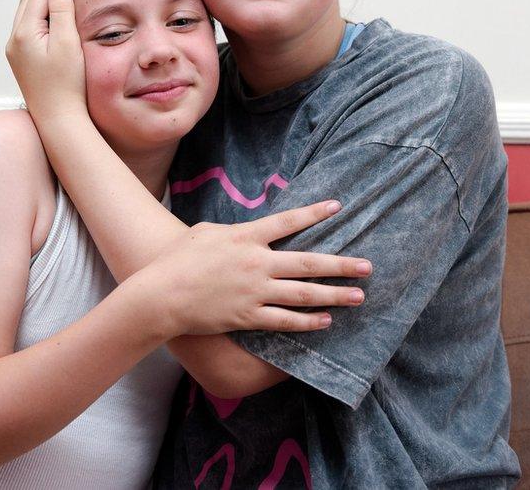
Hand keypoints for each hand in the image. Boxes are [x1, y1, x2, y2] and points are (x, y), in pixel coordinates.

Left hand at [5, 0, 85, 122]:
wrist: (57, 119)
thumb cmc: (66, 86)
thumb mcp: (68, 45)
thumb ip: (61, 12)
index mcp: (25, 33)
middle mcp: (16, 39)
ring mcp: (17, 49)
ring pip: (25, 9)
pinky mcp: (23, 58)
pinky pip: (27, 22)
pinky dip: (34, 6)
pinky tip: (38, 4)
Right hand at [139, 200, 371, 336]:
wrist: (161, 295)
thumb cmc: (177, 260)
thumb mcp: (205, 232)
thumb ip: (233, 231)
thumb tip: (249, 232)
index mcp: (245, 237)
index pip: (287, 221)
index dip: (314, 213)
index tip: (338, 207)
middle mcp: (256, 263)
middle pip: (308, 262)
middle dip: (341, 264)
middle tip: (367, 266)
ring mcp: (254, 292)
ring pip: (304, 294)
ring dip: (334, 295)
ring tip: (358, 296)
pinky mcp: (248, 317)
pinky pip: (285, 321)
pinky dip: (308, 322)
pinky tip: (326, 321)